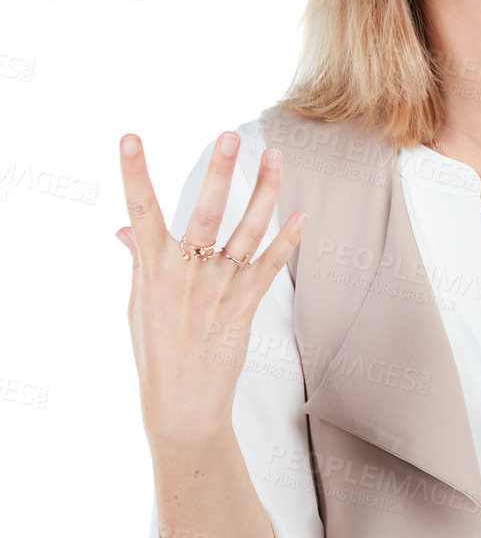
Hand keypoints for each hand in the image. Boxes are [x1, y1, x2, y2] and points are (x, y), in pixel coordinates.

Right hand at [116, 130, 306, 443]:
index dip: (133, 172)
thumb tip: (123, 229)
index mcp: (153, 267)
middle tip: (229, 135)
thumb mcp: (138, 304)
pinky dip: (287, 240)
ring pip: (246, 230)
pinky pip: (270, 265)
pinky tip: (300, 215)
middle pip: (204, 212)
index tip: (129, 137)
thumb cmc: (157, 351)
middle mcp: (186, 272)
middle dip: (217, 172)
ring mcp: (218, 287)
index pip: (139, 210)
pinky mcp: (244, 304)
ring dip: (263, 192)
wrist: (182, 402)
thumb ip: (138, 261)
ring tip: (276, 157)